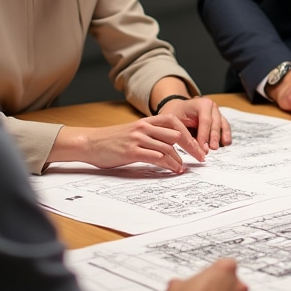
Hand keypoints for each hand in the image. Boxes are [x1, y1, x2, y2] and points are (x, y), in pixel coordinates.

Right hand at [51, 114, 205, 171]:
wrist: (90, 143)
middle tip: (200, 158)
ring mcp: (138, 139)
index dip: (189, 134)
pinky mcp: (132, 151)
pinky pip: (156, 157)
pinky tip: (174, 169)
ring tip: (184, 168)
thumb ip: (151, 135)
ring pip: (168, 147)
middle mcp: (144, 127)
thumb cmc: (112, 141)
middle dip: (191, 147)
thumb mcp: (133, 132)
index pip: (175, 122)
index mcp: (146, 121)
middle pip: (176, 134)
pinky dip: (168, 164)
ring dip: (179, 159)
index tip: (198, 146)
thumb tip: (170, 146)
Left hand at [154, 96, 231, 151]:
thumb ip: (184, 131)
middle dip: (213, 137)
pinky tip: (226, 143)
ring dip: (221, 137)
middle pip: (215, 123)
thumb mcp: (176, 120)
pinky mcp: (220, 119)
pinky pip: (225, 127)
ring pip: (222, 124)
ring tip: (220, 147)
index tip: (202, 147)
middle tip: (211, 149)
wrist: (180, 110)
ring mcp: (217, 112)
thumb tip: (192, 145)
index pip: (205, 120)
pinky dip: (226, 135)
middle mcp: (211, 106)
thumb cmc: (177, 115)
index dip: (204, 134)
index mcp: (201, 104)